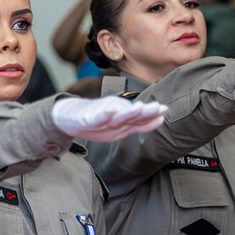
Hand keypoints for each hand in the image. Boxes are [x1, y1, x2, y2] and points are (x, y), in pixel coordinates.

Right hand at [51, 96, 166, 141]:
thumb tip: (161, 119)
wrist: (70, 117)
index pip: (141, 118)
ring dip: (128, 111)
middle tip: (158, 107)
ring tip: (139, 108)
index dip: (152, 115)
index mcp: (124, 116)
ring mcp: (102, 114)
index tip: (164, 110)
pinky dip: (104, 114)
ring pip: (117, 114)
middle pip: (132, 113)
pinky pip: (98, 117)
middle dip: (145, 111)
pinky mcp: (88, 118)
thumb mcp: (122, 127)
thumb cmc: (99, 121)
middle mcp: (116, 112)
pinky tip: (111, 111)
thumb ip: (141, 124)